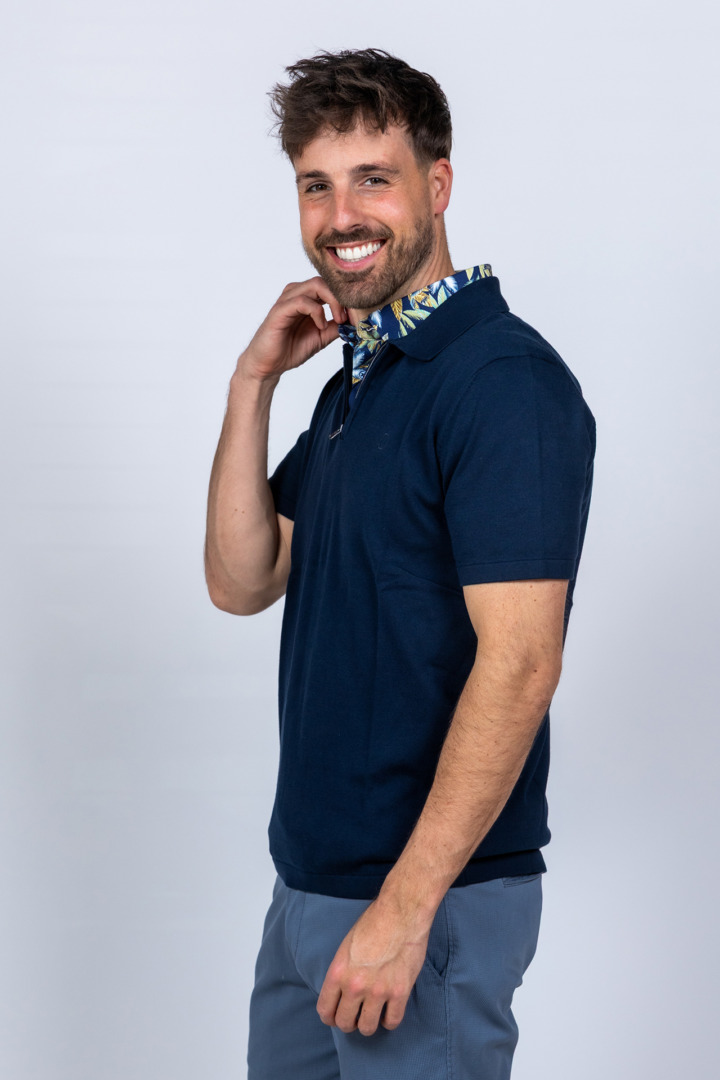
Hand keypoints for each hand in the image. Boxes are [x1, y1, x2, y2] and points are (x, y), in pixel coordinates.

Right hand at [237, 277, 346, 382]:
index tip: (358, 315)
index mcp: (308, 298)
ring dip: (332, 302)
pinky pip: (302, 301)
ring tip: (338, 321)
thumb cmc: (291, 349)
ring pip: (315, 285)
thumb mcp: (322, 337)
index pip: (331, 286)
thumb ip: (336, 326)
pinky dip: (316, 312)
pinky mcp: (280, 310)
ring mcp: (288, 300)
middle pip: (326, 281)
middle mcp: (297, 294)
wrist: (268, 364)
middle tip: (348, 317)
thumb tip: (355, 320)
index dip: (347, 298)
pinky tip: (320, 325)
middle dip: (342, 297)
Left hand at [316, 898, 430, 1036]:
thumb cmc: (373, 922)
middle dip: (348, 1022)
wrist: (401, 913)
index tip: (335, 1017)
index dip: (329, 1017)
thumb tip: (342, 991)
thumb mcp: (346, 946)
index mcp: (338, 972)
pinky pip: (392, 1022)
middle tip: (355, 1016)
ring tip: (373, 1014)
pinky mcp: (400, 992)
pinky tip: (389, 1010)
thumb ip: (343, 971)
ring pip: (367, 1027)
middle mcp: (355, 985)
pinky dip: (389, 1020)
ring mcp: (378, 991)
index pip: (325, 1009)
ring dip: (368, 1023)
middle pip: (345, 1023)